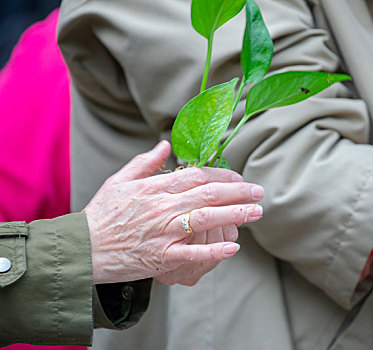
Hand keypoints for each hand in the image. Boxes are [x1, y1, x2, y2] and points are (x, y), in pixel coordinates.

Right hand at [83, 141, 263, 284]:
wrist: (83, 249)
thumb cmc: (102, 214)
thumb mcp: (119, 180)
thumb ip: (145, 162)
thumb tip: (165, 144)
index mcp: (155, 187)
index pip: (197, 175)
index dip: (222, 174)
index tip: (240, 177)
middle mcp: (163, 207)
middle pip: (209, 194)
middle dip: (239, 192)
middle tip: (259, 192)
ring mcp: (164, 232)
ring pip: (206, 219)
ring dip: (236, 215)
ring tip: (257, 212)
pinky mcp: (162, 257)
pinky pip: (193, 254)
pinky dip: (214, 251)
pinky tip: (234, 247)